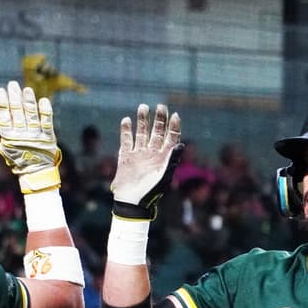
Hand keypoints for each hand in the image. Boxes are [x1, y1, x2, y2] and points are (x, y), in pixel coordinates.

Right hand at [0, 80, 61, 192]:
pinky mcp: (47, 138)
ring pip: (31, 116)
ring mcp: (35, 137)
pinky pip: (47, 123)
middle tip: (13, 84)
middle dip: (15, 98)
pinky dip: (45, 112)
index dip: (3, 104)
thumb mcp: (2, 144)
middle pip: (17, 113)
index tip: (1, 90)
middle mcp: (21, 136)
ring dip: (28, 101)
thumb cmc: (16, 155)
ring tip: (26, 89)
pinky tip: (43, 100)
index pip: (4, 117)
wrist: (35, 172)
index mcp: (8, 137)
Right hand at [110, 103, 182, 219]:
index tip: (174, 115)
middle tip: (161, 106)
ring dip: (143, 120)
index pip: (171, 137)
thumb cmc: (151, 191)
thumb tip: (181, 143)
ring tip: (143, 107)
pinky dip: (126, 130)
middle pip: (157, 132)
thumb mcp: (164, 175)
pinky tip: (127, 120)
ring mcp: (139, 154)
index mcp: (164, 157)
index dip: (173, 126)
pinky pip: (127, 140)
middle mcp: (152, 153)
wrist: (132, 201)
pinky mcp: (126, 156)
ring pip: (142, 133)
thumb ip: (172, 159)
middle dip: (159, 119)